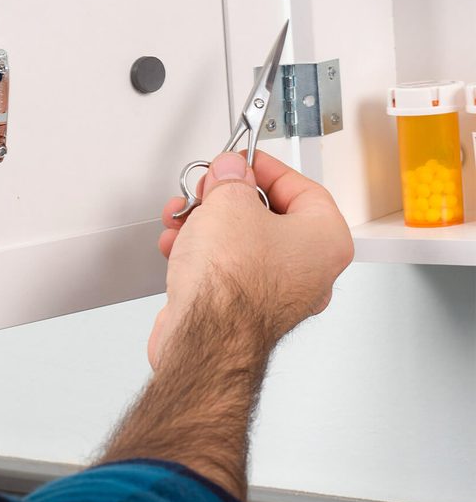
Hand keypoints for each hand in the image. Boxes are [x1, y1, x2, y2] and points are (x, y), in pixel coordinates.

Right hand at [149, 151, 353, 368]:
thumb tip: (230, 171)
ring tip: (183, 216)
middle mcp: (308, 270)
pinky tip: (177, 244)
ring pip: (241, 241)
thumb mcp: (229, 203)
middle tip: (207, 189)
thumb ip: (230, 179)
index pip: (301, 186)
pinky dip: (200, 252)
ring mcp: (276, 293)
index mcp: (325, 240)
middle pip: (267, 215)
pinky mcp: (244, 309)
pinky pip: (225, 268)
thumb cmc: (233, 285)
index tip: (238, 162)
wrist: (204, 339)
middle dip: (226, 199)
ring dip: (205, 224)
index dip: (264, 168)